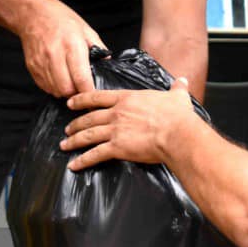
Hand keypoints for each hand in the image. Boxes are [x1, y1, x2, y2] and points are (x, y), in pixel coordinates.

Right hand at [18, 0, 105, 96]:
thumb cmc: (61, 19)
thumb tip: (107, 64)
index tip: (95, 96)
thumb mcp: (85, 29)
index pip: (81, 79)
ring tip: (71, 82)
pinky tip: (59, 78)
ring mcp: (41, 62)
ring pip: (55, 91)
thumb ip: (98, 48)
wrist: (33, 13)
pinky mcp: (32, 67)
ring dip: (65, 91)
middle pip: (67, 89)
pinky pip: (45, 87)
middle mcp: (54, 55)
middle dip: (77, 93)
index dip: (90, 92)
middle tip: (82, 87)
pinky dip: (54, 87)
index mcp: (72, 45)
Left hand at [61, 80, 198, 168]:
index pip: (98, 97)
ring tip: (65, 145)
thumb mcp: (177, 97)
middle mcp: (117, 113)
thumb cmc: (177, 116)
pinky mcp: (117, 148)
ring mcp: (115, 130)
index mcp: (128, 98)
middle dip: (75, 123)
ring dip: (74, 140)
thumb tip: (182, 82)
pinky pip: (95, 154)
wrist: (177, 133)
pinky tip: (74, 165)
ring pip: (88, 135)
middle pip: (89, 117)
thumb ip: (176, 89)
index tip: (71, 102)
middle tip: (67, 128)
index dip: (82, 99)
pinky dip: (82, 160)